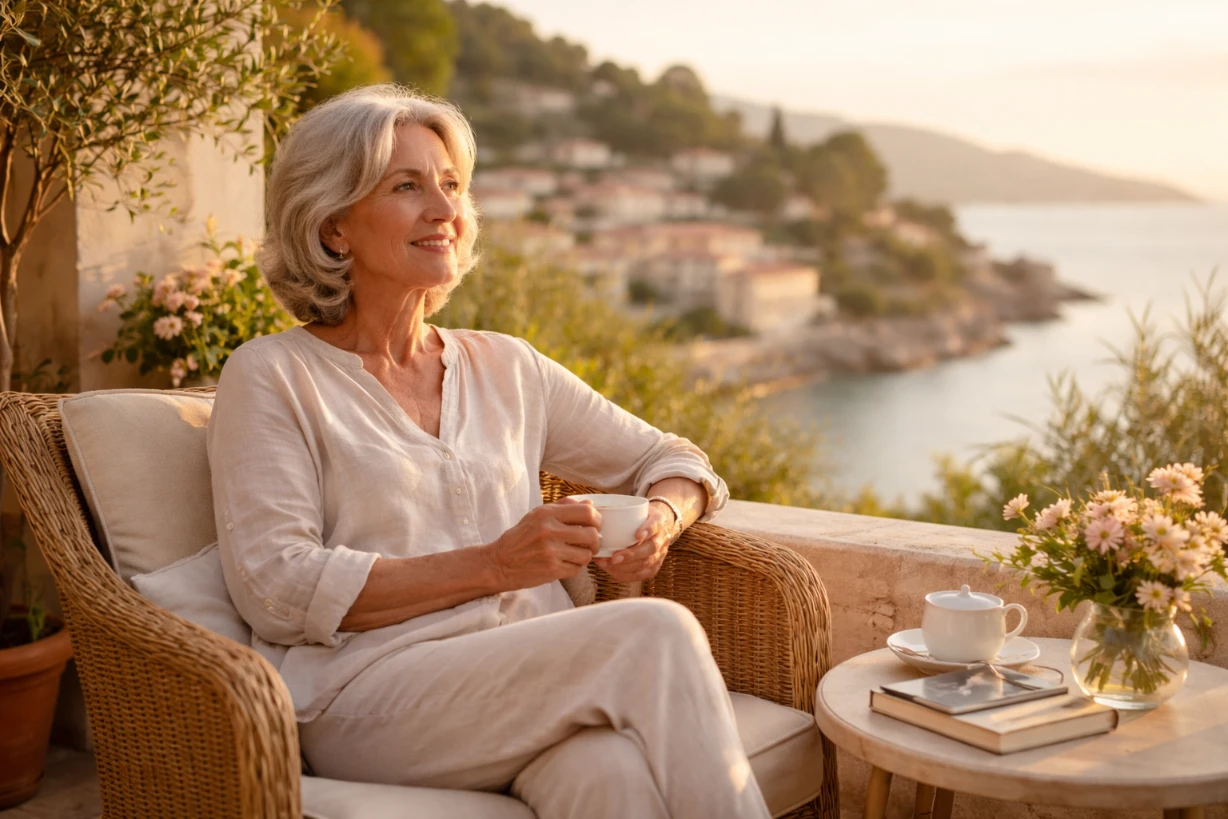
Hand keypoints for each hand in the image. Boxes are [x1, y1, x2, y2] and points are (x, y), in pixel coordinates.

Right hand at [485, 498, 600, 590]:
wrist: (499, 563)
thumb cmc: (520, 538)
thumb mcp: (537, 515)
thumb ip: (564, 507)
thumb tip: (590, 504)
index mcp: (547, 514)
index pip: (587, 512)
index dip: (597, 520)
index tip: (594, 525)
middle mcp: (549, 531)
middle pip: (591, 535)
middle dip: (595, 541)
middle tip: (589, 544)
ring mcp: (551, 551)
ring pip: (586, 555)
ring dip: (585, 556)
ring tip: (575, 554)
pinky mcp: (551, 569)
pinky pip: (577, 569)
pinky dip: (574, 567)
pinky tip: (564, 563)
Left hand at [593, 501, 679, 582]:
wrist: (656, 526)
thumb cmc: (639, 516)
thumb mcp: (634, 507)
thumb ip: (617, 508)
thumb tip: (588, 505)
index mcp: (659, 520)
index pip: (656, 525)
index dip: (648, 530)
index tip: (637, 536)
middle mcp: (663, 538)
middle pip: (651, 548)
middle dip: (632, 555)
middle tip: (614, 558)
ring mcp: (661, 553)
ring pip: (647, 564)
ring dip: (626, 567)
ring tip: (607, 565)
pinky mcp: (655, 566)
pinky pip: (643, 574)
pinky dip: (627, 575)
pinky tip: (612, 571)